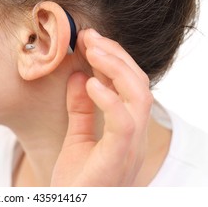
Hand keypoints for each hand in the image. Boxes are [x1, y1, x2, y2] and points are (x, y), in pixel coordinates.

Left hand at [51, 29, 152, 185]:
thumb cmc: (78, 180)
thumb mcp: (77, 137)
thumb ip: (80, 108)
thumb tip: (81, 77)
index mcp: (127, 129)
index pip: (129, 85)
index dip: (113, 58)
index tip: (90, 39)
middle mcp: (135, 134)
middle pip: (138, 83)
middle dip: (116, 54)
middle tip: (90, 36)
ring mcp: (130, 145)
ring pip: (139, 95)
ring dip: (116, 66)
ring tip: (93, 48)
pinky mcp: (119, 156)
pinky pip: (124, 121)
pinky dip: (110, 98)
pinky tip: (91, 81)